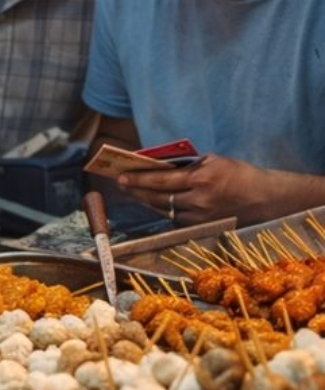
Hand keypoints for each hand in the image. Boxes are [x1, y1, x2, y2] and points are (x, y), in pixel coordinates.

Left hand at [117, 153, 267, 225]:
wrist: (268, 199)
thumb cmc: (240, 175)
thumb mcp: (215, 162)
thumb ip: (189, 166)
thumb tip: (160, 166)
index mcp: (203, 178)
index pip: (162, 179)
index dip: (139, 179)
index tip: (122, 177)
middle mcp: (200, 200)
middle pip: (158, 198)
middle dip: (137, 191)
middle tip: (122, 184)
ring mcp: (201, 217)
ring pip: (165, 211)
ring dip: (148, 202)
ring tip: (135, 193)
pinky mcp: (203, 228)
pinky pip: (176, 220)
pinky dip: (166, 211)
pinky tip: (157, 204)